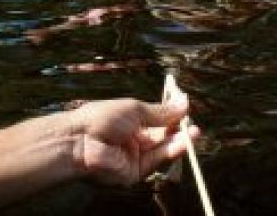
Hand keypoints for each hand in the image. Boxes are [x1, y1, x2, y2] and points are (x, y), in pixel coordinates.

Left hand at [68, 95, 196, 186]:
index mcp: (129, 121)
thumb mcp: (135, 109)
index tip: (186, 108)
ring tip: (195, 132)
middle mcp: (133, 139)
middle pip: (161, 136)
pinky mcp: (135, 172)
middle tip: (193, 123)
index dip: (171, 115)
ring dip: (179, 141)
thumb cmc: (103, 118)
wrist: (81, 141)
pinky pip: (156, 161)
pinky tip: (183, 142)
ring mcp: (134, 157)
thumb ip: (161, 112)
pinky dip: (171, 152)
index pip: (155, 119)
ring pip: (162, 150)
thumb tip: (183, 103)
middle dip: (178, 129)